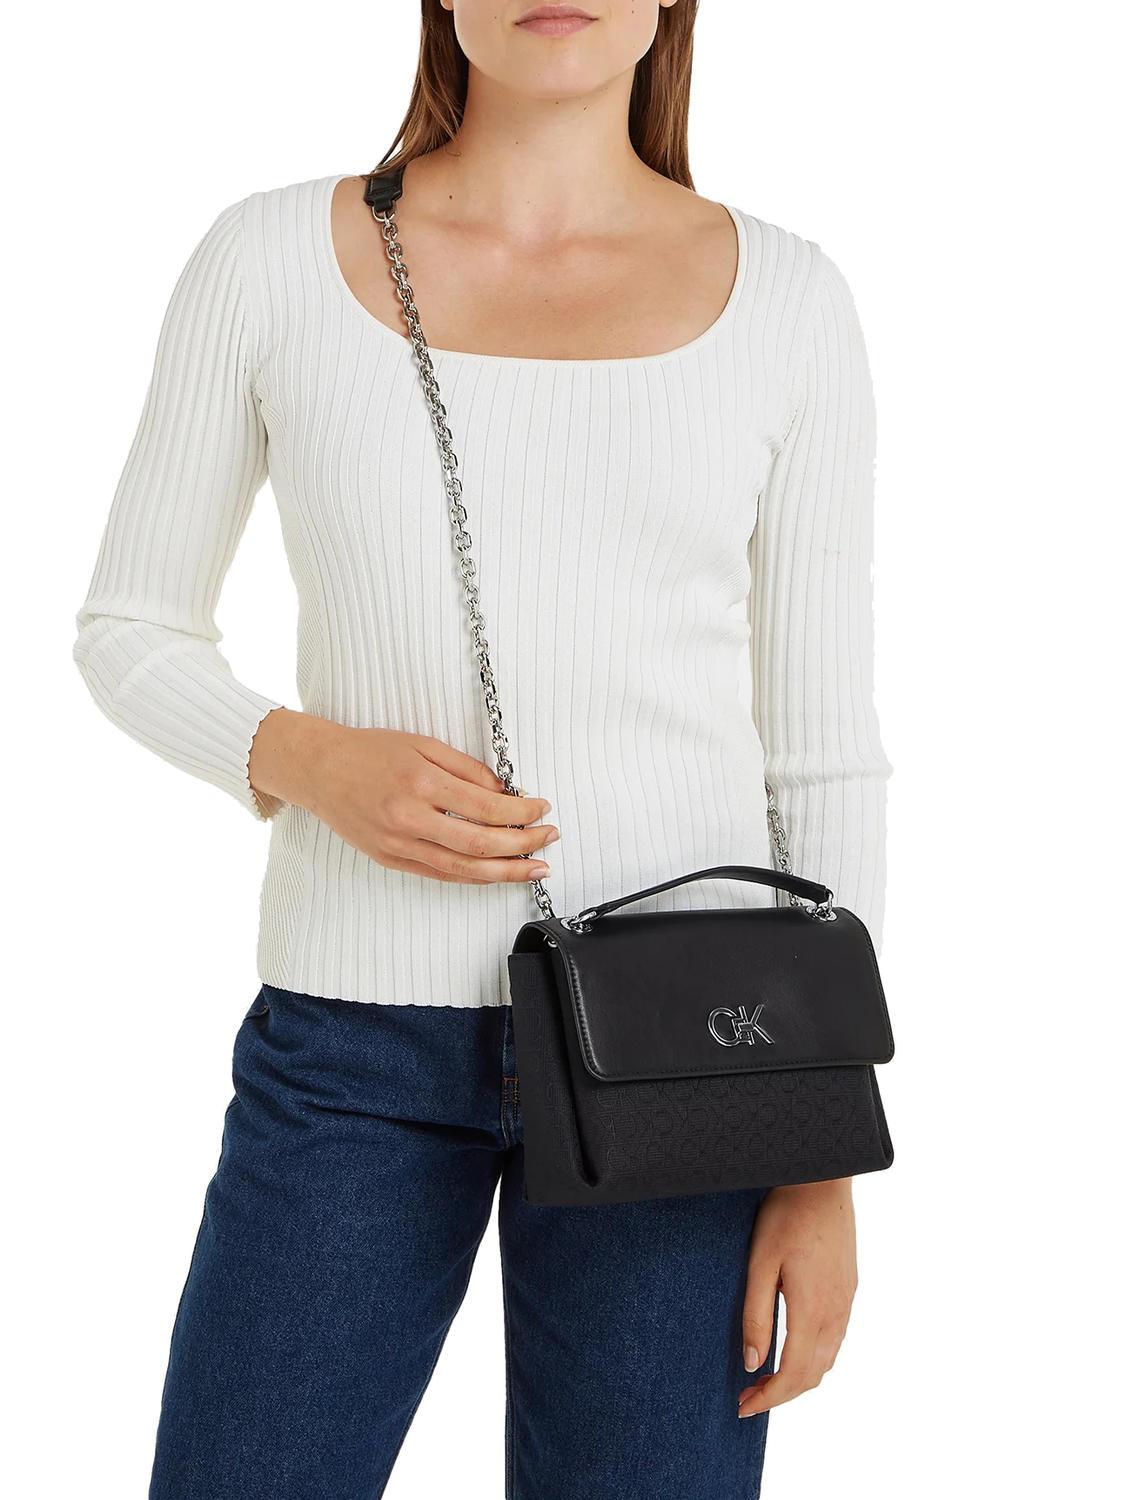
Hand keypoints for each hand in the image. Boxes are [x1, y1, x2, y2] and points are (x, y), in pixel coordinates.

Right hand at [248, 708, 558, 883]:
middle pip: (481, 845)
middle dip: (523, 845)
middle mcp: (409, 819)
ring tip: (534, 868)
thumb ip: (467, 770)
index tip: (542, 809)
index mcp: (420, 784)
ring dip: (505, 872)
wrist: (318, 769)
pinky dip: (472, 877)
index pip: (487, 807)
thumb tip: (506, 794)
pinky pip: (440, 875)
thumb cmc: (370, 751)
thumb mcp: (423, 745)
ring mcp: (398, 845)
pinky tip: (496, 873)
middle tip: (549, 838)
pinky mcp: (390, 859)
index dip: (522, 812)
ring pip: (463, 870)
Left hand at [738, 1177, 857, 1417]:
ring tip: (767, 1378)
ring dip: (800, 1378)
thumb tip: (753, 1363)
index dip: (769, 1398)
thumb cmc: (786, 1216)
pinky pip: (836, 1338)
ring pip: (828, 1359)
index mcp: (813, 1310)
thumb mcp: (760, 1263)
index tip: (743, 1408)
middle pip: (814, 1374)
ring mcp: (847, 1300)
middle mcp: (836, 1312)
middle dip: (782, 1394)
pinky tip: (794, 1348)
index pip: (794, 1374)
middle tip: (749, 1397)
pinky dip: (815, 1357)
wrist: (822, 1179)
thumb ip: (756, 1315)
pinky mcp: (849, 1287)